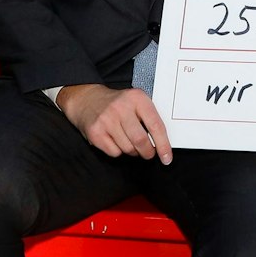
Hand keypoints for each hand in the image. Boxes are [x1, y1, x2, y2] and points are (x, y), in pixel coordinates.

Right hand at [58, 84, 172, 163]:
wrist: (88, 99)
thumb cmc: (119, 104)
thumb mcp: (137, 102)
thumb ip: (150, 118)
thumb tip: (164, 144)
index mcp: (137, 98)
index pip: (155, 126)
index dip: (163, 145)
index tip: (167, 158)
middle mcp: (121, 108)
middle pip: (141, 141)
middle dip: (148, 152)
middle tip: (149, 153)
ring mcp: (106, 120)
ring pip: (128, 149)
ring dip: (133, 152)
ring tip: (129, 142)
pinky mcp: (95, 132)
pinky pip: (114, 152)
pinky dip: (119, 151)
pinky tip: (116, 141)